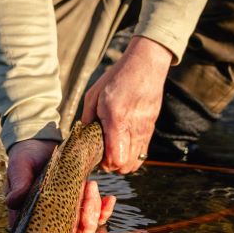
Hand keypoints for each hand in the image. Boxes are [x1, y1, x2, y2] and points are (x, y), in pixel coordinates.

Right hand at [6, 137, 115, 232]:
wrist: (38, 145)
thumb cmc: (24, 158)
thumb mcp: (19, 167)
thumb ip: (19, 184)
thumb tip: (12, 202)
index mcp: (30, 219)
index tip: (71, 213)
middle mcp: (49, 222)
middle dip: (85, 218)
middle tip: (87, 189)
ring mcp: (65, 216)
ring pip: (86, 227)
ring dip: (93, 209)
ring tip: (91, 184)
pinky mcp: (78, 206)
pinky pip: (95, 216)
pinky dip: (104, 210)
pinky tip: (109, 199)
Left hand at [81, 35, 172, 173]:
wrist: (145, 65)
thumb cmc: (117, 77)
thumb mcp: (94, 94)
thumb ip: (88, 117)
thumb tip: (83, 135)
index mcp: (117, 119)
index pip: (115, 159)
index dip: (104, 164)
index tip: (96, 155)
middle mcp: (133, 128)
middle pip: (125, 166)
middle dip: (112, 166)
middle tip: (102, 155)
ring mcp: (144, 130)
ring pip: (136, 162)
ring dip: (123, 162)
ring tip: (113, 150)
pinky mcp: (151, 128)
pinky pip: (143, 152)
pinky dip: (132, 155)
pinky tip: (123, 143)